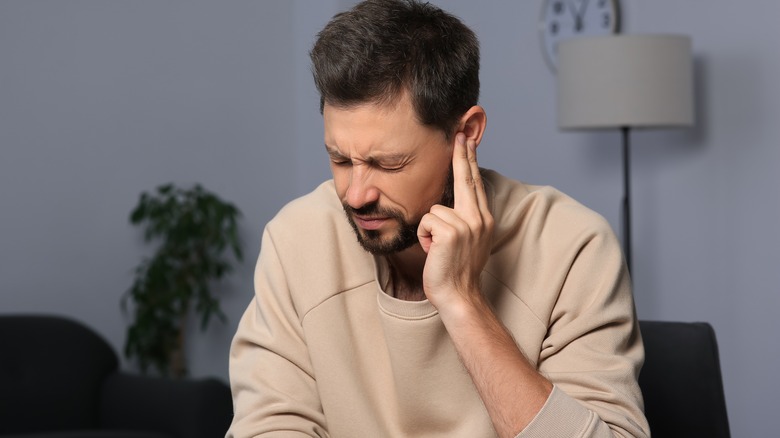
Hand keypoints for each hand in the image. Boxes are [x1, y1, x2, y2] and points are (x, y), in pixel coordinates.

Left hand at [417, 132, 493, 315]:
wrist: (459, 295)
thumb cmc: (456, 272)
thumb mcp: (466, 242)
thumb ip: (463, 220)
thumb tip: (449, 204)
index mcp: (484, 220)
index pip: (475, 183)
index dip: (469, 161)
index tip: (466, 141)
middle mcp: (480, 219)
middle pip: (465, 179)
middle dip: (461, 155)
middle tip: (459, 132)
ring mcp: (467, 224)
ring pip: (434, 210)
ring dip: (429, 230)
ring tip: (437, 249)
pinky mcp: (451, 231)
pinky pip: (427, 221)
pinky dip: (425, 237)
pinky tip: (434, 251)